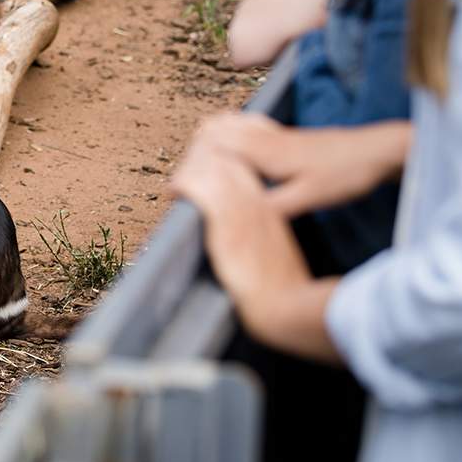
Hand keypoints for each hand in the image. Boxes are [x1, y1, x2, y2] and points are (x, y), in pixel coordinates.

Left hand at [172, 132, 340, 361]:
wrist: (287, 303)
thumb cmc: (278, 286)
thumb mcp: (270, 249)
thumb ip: (255, 232)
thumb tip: (233, 232)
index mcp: (267, 205)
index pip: (239, 164)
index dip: (215, 161)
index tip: (198, 172)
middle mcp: (256, 200)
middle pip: (224, 157)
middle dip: (198, 159)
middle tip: (181, 177)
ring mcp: (243, 209)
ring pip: (211, 165)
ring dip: (189, 169)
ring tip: (176, 186)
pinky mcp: (228, 222)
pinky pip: (200, 186)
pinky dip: (183, 183)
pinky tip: (173, 192)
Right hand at [191, 112, 408, 217]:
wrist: (378, 150)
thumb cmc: (346, 175)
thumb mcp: (311, 198)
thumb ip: (275, 204)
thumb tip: (240, 212)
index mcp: (266, 153)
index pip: (212, 148)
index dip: (189, 168)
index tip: (175, 190)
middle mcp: (263, 137)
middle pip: (211, 131)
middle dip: (191, 153)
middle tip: (187, 180)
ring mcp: (273, 132)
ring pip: (225, 123)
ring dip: (207, 141)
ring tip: (201, 168)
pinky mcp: (284, 133)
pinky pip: (244, 122)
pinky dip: (227, 131)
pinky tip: (230, 149)